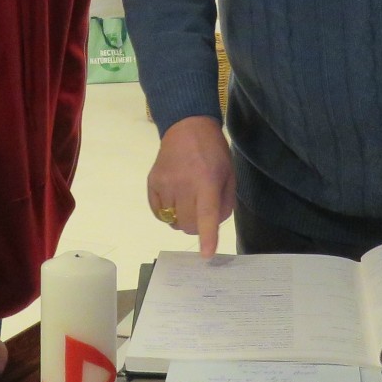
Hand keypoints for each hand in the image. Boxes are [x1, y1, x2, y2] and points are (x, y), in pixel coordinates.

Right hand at [147, 115, 234, 256]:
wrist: (187, 127)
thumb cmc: (213, 152)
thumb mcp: (228, 174)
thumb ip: (224, 203)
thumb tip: (211, 226)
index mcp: (206, 181)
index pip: (206, 214)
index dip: (207, 237)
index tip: (206, 255)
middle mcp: (183, 184)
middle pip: (187, 225)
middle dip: (196, 226)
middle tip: (201, 212)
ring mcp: (164, 184)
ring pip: (173, 222)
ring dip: (182, 218)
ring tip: (187, 199)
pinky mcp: (152, 183)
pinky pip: (159, 213)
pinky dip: (168, 213)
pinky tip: (174, 198)